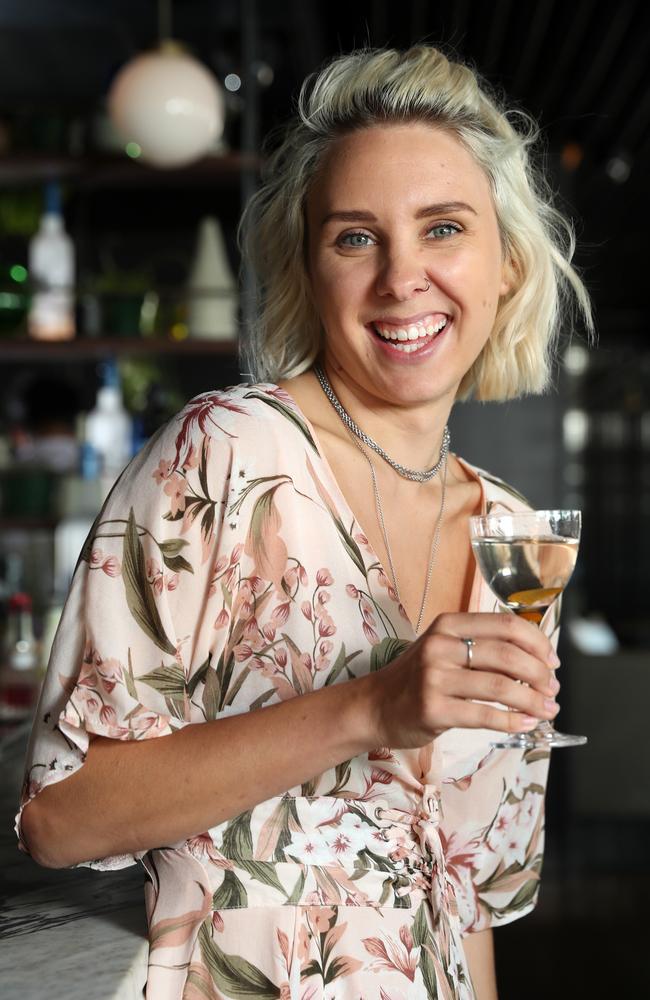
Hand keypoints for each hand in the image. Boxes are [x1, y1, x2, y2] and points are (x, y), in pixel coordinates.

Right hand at [370, 612, 560, 748]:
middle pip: (507, 655)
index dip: (537, 642)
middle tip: (553, 690)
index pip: (506, 624)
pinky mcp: (433, 709)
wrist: (375, 706)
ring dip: (532, 701)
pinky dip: (512, 721)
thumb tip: (537, 661)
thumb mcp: (445, 650)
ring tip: (547, 710)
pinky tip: (525, 725)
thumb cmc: (417, 678)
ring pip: (500, 686)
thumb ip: (482, 648)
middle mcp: (441, 645)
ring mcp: (434, 677)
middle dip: (540, 675)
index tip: (552, 661)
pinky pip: (484, 715)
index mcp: (449, 624)